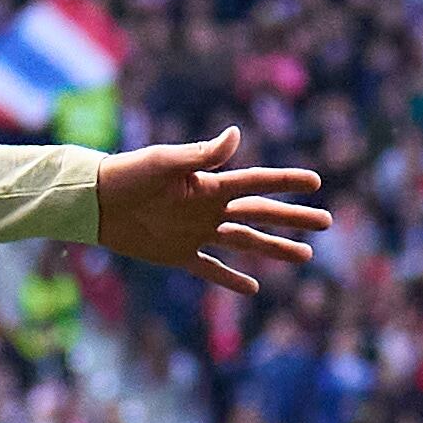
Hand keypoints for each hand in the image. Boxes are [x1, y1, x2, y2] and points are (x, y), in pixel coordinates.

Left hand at [94, 128, 330, 294]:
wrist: (95, 202)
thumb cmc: (128, 174)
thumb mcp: (164, 162)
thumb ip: (201, 155)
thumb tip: (236, 135)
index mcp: (210, 185)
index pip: (257, 182)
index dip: (286, 182)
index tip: (316, 183)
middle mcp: (209, 209)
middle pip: (260, 214)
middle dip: (293, 219)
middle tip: (327, 223)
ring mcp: (196, 233)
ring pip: (244, 242)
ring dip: (274, 248)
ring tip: (305, 256)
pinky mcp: (177, 254)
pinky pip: (209, 269)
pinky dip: (229, 279)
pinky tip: (253, 288)